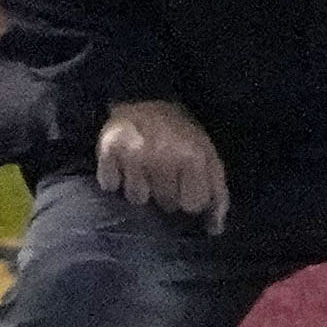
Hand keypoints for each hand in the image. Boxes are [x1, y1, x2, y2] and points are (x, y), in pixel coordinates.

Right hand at [95, 99, 229, 233]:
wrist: (145, 96)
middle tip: (165, 171)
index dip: (191, 195)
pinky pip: (110, 185)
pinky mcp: (109, 151)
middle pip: (166, 204)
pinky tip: (123, 165)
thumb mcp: (208, 156)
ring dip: (141, 188)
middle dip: (167, 192)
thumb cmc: (181, 132)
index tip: (187, 182)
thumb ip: (217, 193)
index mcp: (193, 157)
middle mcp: (163, 158)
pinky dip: (115, 178)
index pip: (194, 205)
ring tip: (144, 169)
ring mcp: (134, 156)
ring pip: (137, 199)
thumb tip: (214, 229)